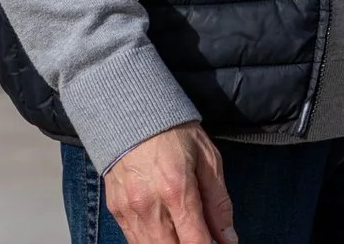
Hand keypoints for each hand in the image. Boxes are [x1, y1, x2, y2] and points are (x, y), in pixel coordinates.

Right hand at [105, 123, 235, 243]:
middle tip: (203, 238)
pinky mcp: (115, 210)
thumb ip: (219, 203)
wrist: (131, 113)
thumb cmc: (175, 133)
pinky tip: (166, 234)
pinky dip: (152, 242)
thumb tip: (228, 239)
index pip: (196, 242)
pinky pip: (135, 240)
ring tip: (186, 234)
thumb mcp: (208, 160)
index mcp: (177, 190)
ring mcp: (129, 210)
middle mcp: (149, 205)